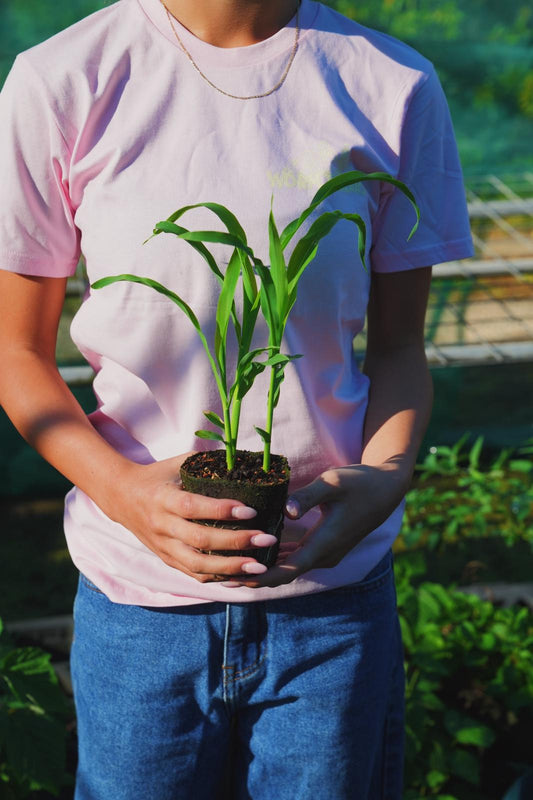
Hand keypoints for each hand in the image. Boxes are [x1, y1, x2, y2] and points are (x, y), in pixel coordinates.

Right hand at [102, 453, 276, 583]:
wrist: (120, 497)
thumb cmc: (157, 476)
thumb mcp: (176, 463)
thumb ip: (205, 462)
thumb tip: (242, 459)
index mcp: (164, 498)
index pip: (194, 507)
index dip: (222, 510)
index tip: (251, 511)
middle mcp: (162, 525)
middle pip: (200, 539)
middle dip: (236, 542)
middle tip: (266, 538)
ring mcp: (163, 546)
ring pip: (197, 564)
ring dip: (230, 568)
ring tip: (259, 566)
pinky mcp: (166, 559)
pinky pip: (193, 574)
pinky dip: (218, 578)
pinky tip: (242, 577)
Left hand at [222, 462, 407, 588]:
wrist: (388, 489)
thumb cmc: (360, 483)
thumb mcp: (333, 483)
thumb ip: (308, 497)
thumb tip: (288, 511)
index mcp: (325, 544)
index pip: (287, 570)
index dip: (260, 578)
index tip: (234, 580)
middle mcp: (325, 554)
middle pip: (284, 573)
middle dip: (255, 576)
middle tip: (221, 575)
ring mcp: (327, 552)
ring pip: (290, 566)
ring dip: (264, 568)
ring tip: (232, 565)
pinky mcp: (326, 545)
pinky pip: (297, 558)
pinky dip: (276, 558)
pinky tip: (256, 550)